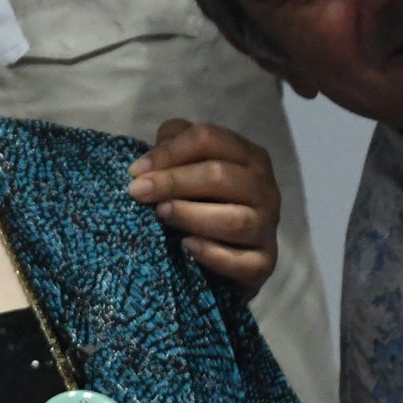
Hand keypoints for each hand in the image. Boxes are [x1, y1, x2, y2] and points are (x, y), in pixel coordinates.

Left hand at [127, 119, 279, 293]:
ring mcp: (267, 227)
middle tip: (138, 192)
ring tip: (161, 213)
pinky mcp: (263, 263)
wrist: (221, 255)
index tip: (135, 171)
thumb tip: (147, 162)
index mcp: (247, 156)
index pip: (209, 139)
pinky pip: (242, 261)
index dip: (169, 152)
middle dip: (173, 182)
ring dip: (191, 215)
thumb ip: (172, 146)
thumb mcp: (187, 165)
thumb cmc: (200, 198)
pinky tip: (187, 246)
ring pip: (234, 220)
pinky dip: (213, 254)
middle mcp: (264, 189)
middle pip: (220, 176)